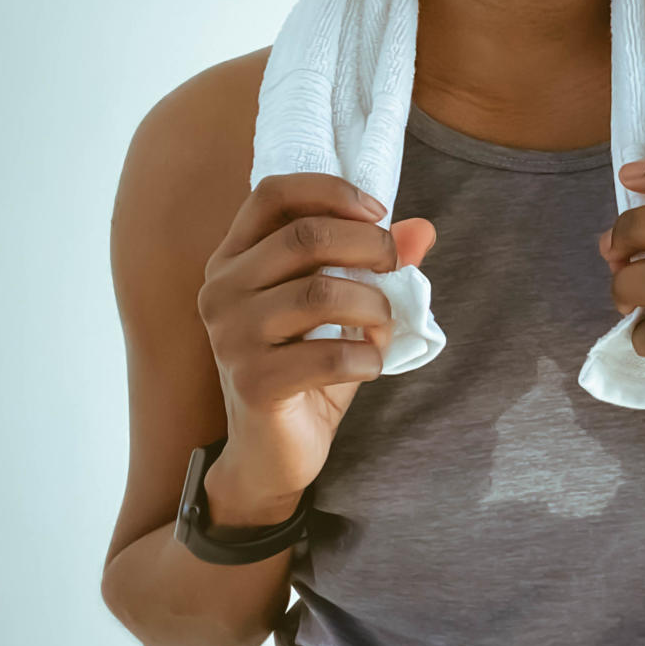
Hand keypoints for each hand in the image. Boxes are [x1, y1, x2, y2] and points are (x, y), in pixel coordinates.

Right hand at [197, 172, 435, 511]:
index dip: (332, 192)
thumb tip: (423, 230)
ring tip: (382, 329)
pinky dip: (368, 358)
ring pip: (322, 292)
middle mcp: (221, 290)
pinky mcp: (254, 382)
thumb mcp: (343, 311)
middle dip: (369, 247)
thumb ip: (375, 267)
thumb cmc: (306, 371)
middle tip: (396, 270)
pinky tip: (368, 367)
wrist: (273, 453)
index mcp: (233, 259)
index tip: (379, 212)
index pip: (273, 194)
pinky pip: (332, 354)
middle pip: (305, 236)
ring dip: (374, 308)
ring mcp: (231, 336)